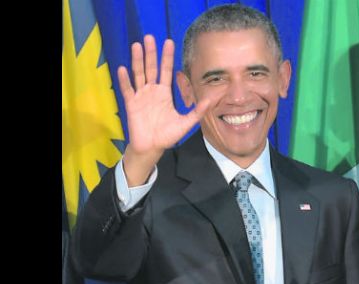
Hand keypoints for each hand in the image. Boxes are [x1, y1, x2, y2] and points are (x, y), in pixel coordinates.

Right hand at [116, 35, 211, 185]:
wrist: (152, 147)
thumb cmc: (167, 135)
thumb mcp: (185, 123)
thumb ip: (197, 112)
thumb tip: (210, 100)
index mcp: (164, 93)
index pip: (165, 71)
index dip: (167, 57)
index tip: (169, 42)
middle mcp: (152, 91)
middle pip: (151, 68)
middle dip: (151, 53)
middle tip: (150, 37)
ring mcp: (141, 96)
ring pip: (138, 74)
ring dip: (137, 60)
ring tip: (136, 46)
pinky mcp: (131, 104)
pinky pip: (127, 90)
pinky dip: (125, 80)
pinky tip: (123, 69)